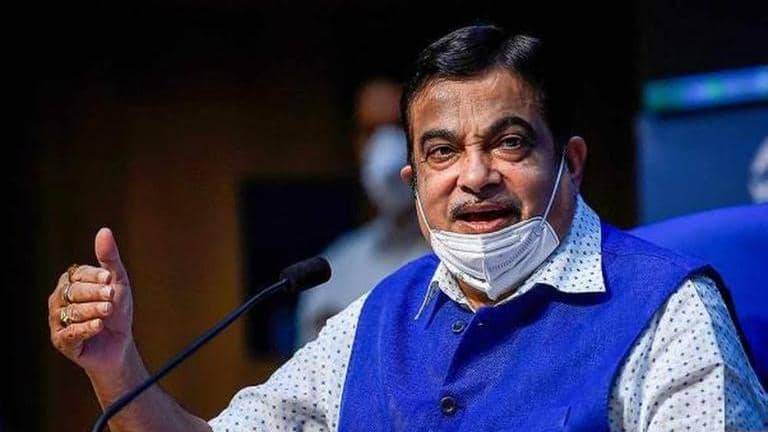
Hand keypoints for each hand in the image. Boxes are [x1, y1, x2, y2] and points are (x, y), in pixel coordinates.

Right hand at [48, 227, 134, 373]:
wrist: (119, 345)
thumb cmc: (117, 311)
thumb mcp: (118, 282)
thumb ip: (110, 258)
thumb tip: (104, 230)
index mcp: (70, 282)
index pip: (78, 274)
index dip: (95, 276)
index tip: (110, 279)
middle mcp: (59, 300)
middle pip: (73, 292)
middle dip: (94, 294)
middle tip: (111, 297)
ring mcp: (57, 321)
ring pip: (71, 312)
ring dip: (92, 310)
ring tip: (108, 311)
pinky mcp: (61, 341)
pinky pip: (70, 332)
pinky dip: (85, 328)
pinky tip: (98, 326)